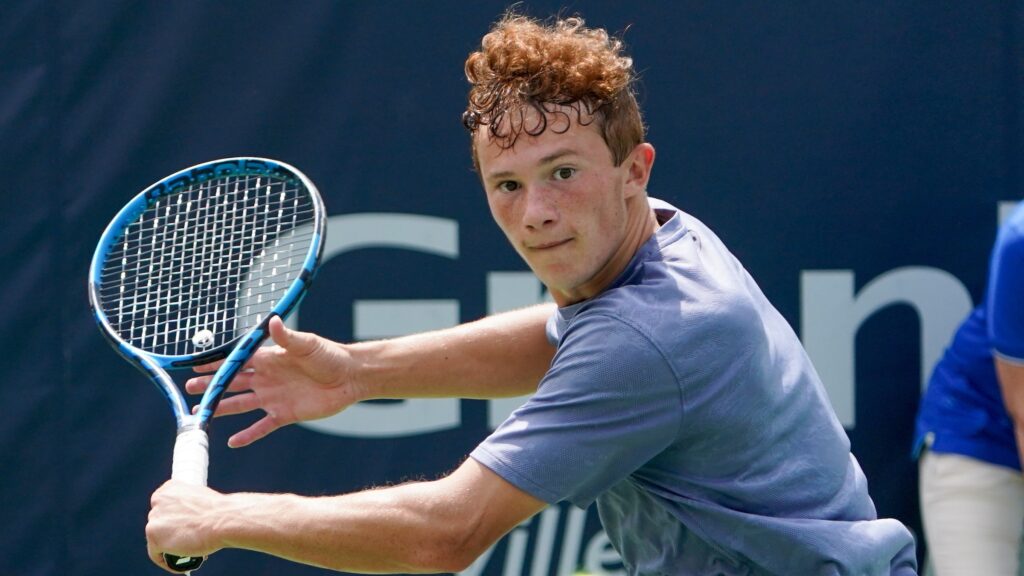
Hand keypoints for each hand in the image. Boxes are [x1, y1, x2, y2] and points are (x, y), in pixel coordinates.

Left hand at [146, 480, 222, 571]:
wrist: (223, 519)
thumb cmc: (219, 511)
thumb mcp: (200, 499)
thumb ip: (187, 506)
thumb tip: (186, 520)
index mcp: (169, 488)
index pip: (163, 507)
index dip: (172, 519)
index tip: (181, 527)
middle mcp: (158, 501)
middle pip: (159, 522)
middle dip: (171, 532)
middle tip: (187, 539)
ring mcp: (154, 520)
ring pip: (157, 538)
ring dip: (170, 546)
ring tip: (186, 553)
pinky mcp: (154, 539)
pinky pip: (156, 555)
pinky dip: (166, 561)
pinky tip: (179, 565)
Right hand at [186, 316, 364, 446]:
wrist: (351, 377)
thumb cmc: (330, 356)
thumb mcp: (307, 344)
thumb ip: (286, 337)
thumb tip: (271, 321)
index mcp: (269, 359)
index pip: (237, 361)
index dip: (217, 364)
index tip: (196, 366)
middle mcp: (267, 379)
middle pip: (233, 383)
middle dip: (211, 386)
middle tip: (189, 389)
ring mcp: (274, 397)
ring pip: (241, 405)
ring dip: (222, 409)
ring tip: (200, 413)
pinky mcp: (285, 414)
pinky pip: (262, 426)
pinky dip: (248, 435)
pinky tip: (231, 442)